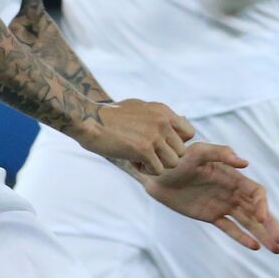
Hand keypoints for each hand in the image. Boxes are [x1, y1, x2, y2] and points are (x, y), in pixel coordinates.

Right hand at [75, 99, 193, 175]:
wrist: (89, 120)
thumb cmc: (111, 116)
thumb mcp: (141, 107)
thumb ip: (161, 116)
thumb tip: (182, 121)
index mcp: (164, 111)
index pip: (189, 134)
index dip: (176, 144)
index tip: (161, 145)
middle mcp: (163, 122)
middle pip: (181, 152)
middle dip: (165, 157)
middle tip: (147, 154)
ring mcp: (155, 136)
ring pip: (172, 163)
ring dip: (157, 165)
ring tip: (140, 158)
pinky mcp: (144, 150)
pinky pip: (158, 170)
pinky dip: (146, 170)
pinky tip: (132, 161)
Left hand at [139, 142, 278, 251]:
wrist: (158, 174)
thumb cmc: (178, 159)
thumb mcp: (197, 152)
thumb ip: (221, 154)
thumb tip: (245, 163)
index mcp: (234, 177)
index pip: (257, 194)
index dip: (263, 206)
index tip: (261, 218)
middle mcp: (233, 192)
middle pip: (258, 211)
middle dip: (271, 226)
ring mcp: (223, 205)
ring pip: (248, 223)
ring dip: (262, 235)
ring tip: (276, 250)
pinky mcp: (211, 216)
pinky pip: (230, 228)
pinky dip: (242, 238)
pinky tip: (254, 247)